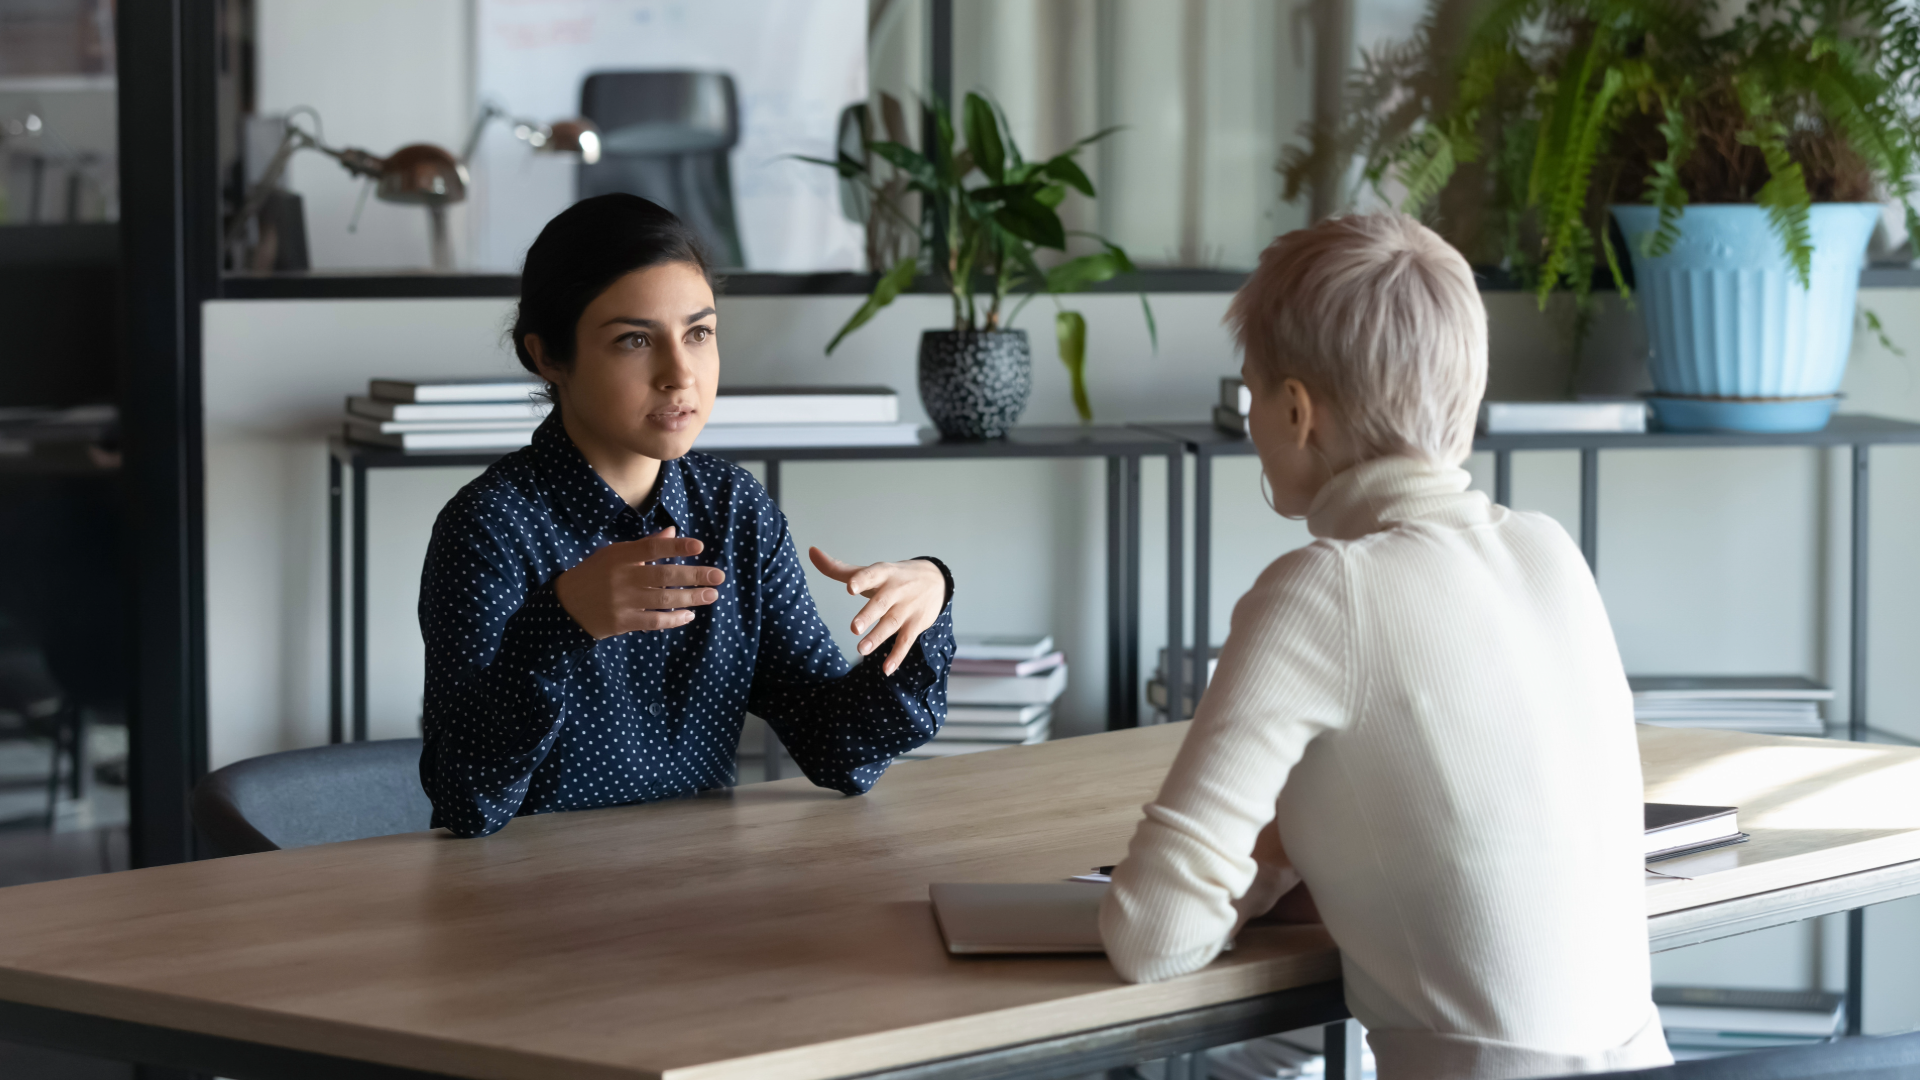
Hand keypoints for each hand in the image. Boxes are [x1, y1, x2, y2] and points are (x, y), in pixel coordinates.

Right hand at [554, 526, 726, 638]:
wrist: (566, 605)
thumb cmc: (595, 574)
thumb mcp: (615, 554)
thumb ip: (645, 545)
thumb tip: (673, 531)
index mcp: (620, 556)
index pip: (652, 548)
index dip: (676, 546)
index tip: (700, 546)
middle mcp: (622, 577)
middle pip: (664, 575)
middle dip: (694, 575)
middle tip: (718, 576)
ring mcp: (622, 601)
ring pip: (663, 599)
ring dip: (691, 597)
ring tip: (711, 595)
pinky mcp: (622, 622)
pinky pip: (654, 621)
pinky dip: (674, 619)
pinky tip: (690, 615)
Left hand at [808, 548, 945, 675]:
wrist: (936, 580)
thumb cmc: (894, 578)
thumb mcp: (871, 571)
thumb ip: (839, 568)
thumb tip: (811, 552)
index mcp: (882, 574)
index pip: (871, 575)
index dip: (861, 580)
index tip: (850, 587)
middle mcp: (895, 590)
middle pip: (881, 603)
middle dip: (868, 615)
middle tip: (854, 628)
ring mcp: (907, 608)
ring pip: (891, 623)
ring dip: (877, 637)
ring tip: (861, 650)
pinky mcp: (916, 624)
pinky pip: (906, 641)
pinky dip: (897, 656)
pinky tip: (886, 669)